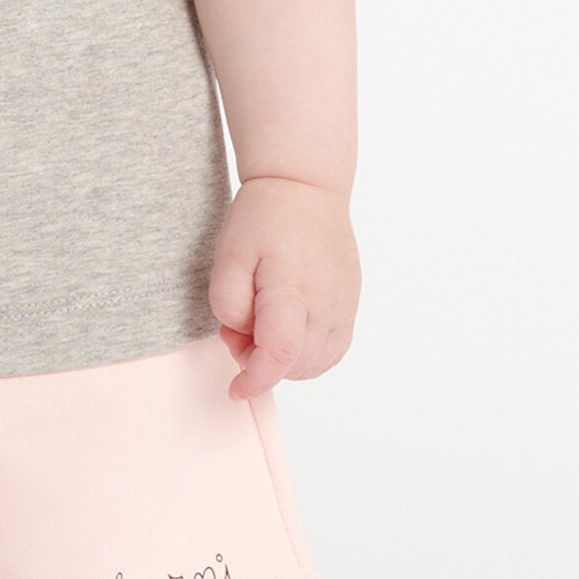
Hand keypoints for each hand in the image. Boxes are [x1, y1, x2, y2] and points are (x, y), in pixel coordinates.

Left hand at [208, 175, 359, 398]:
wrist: (306, 188)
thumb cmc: (264, 217)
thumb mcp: (228, 256)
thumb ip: (229, 305)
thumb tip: (245, 337)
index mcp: (293, 291)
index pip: (278, 356)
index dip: (254, 381)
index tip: (235, 390)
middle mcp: (326, 305)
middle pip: (294, 365)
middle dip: (260, 362)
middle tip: (238, 326)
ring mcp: (344, 307)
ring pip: (316, 364)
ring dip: (284, 360)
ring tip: (262, 321)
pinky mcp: (350, 305)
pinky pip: (332, 350)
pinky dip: (307, 354)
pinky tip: (287, 328)